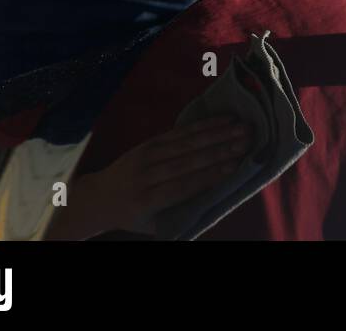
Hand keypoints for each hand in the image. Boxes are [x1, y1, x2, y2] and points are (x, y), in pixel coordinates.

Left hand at [49, 117, 250, 238]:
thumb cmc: (135, 216)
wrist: (99, 197)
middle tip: (246, 141)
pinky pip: (179, 132)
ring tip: (242, 128)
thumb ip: (182, 214)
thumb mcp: (154, 224)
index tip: (234, 166)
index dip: (209, 176)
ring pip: (186, 142)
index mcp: (147, 200)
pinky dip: (203, 126)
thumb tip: (218, 202)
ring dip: (217, 134)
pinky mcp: (150, 142)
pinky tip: (223, 121)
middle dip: (220, 150)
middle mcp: (146, 176)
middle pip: (187, 161)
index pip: (183, 186)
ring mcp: (146, 155)